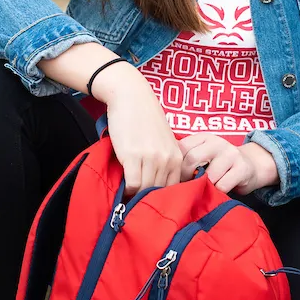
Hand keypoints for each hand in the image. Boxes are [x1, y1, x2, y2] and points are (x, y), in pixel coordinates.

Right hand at [92, 64, 183, 194]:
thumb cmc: (144, 119)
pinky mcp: (133, 156)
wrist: (131, 97)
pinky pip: (132, 184)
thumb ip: (164, 161)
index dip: (160, 197)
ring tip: (128, 195)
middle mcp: (167, 159)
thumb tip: (156, 186)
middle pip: (158, 191)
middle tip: (136, 202)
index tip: (150, 200)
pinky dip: (126, 189)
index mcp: (177, 157)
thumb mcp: (163, 141)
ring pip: (145, 189)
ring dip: (135, 194)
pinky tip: (122, 185)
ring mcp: (152, 158)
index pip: (173, 189)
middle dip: (147, 199)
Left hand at [179, 133, 279, 194]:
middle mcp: (218, 142)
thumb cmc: (219, 164)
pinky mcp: (242, 168)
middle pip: (192, 158)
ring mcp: (231, 154)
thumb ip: (186, 157)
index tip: (175, 177)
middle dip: (186, 176)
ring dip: (204, 186)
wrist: (251, 166)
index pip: (182, 147)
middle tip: (187, 186)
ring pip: (209, 175)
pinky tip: (218, 191)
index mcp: (204, 137)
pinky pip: (222, 185)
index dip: (175, 165)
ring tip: (204, 189)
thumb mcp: (203, 154)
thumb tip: (162, 168)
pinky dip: (217, 192)